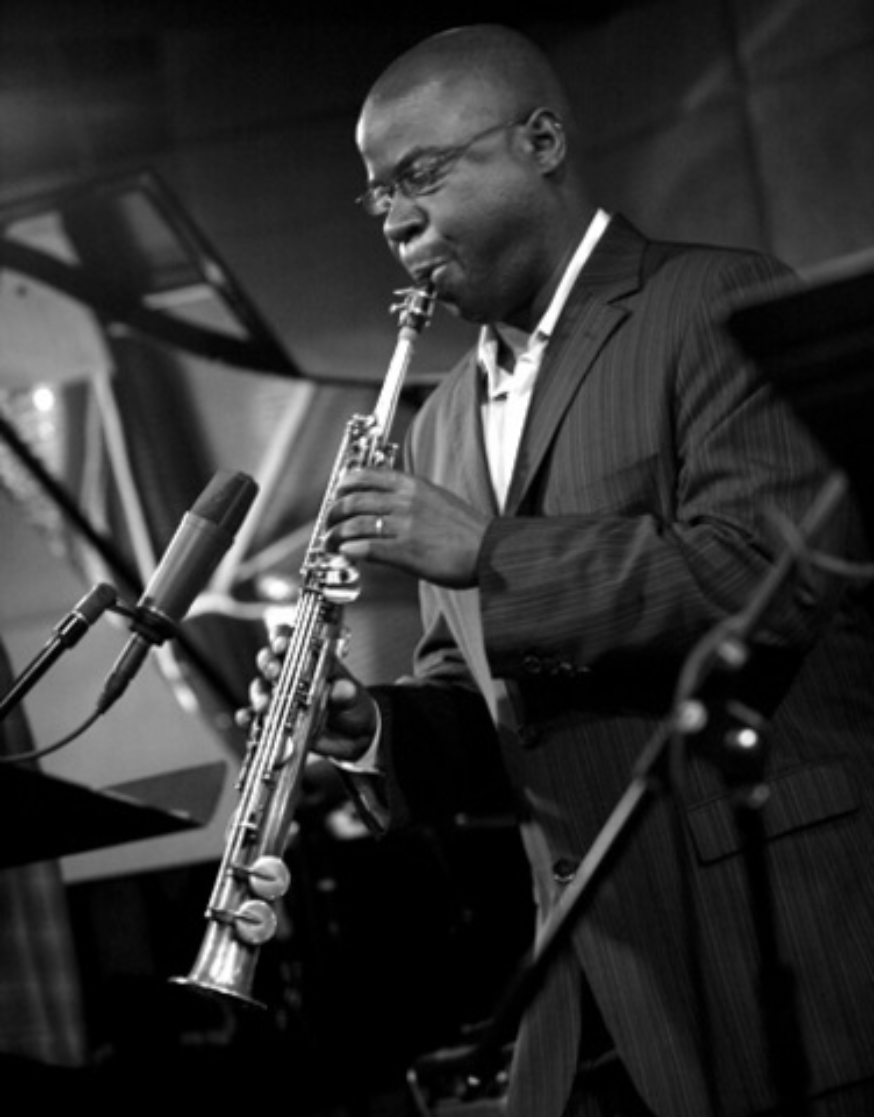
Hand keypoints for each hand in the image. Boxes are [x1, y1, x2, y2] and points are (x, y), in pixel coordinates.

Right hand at [239, 624, 378, 763]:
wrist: (354, 737)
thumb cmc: (353, 706)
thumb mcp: (355, 698)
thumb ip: (347, 693)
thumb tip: (341, 690)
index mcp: (309, 659)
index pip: (290, 639)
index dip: (282, 637)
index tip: (283, 642)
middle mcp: (290, 675)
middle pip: (269, 660)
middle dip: (268, 663)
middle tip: (275, 671)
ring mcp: (280, 698)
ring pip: (260, 688)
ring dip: (260, 693)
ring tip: (266, 703)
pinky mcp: (275, 721)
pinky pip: (254, 717)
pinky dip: (247, 717)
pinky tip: (246, 718)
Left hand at [325, 467, 489, 587]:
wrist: (490, 551)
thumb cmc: (467, 530)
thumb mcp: (438, 499)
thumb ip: (412, 497)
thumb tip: (388, 500)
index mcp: (413, 486)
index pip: (367, 476)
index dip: (344, 484)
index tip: (337, 492)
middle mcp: (405, 502)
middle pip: (354, 501)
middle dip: (334, 513)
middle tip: (329, 523)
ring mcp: (405, 527)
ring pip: (355, 524)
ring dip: (336, 535)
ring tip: (331, 543)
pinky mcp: (406, 552)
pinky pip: (368, 547)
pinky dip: (351, 550)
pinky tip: (346, 553)